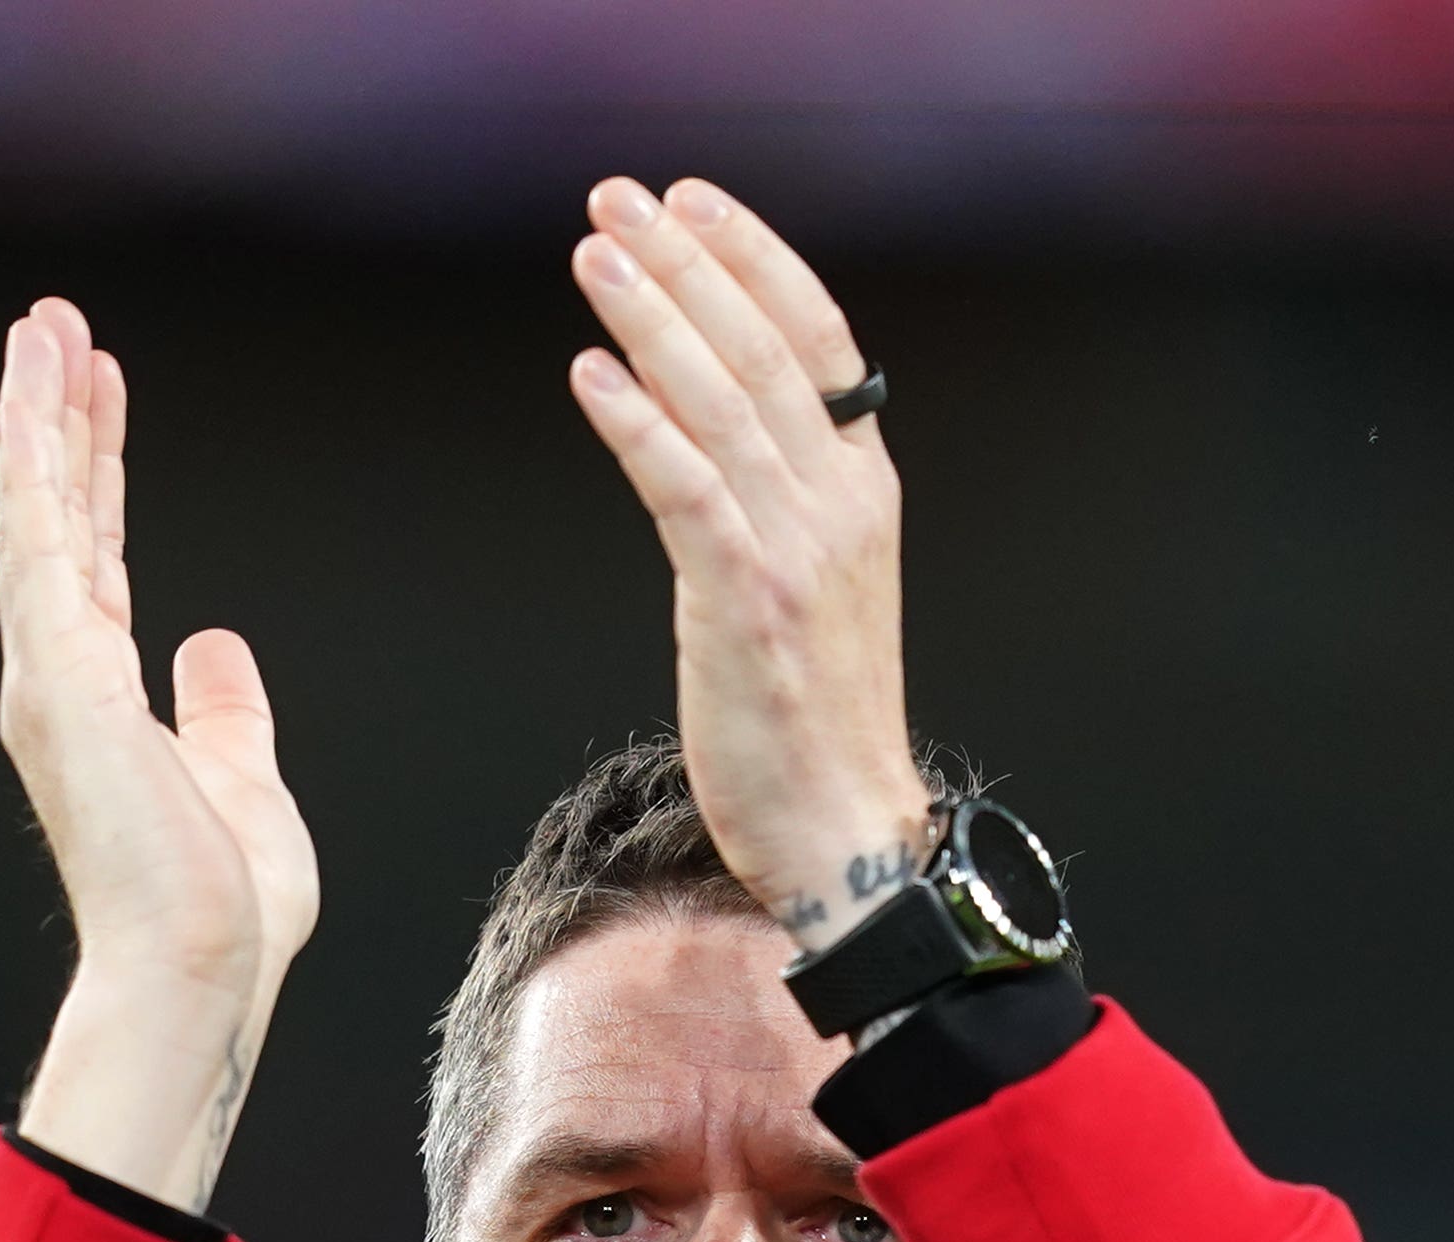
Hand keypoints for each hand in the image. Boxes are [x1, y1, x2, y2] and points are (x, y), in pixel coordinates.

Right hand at [0, 296, 317, 1206]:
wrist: (200, 968)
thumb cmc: (226, 908)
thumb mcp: (245, 782)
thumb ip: (224, 711)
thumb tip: (213, 645)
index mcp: (102, 705)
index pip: (97, 561)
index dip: (96, 475)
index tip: (100, 396)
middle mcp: (62, 681)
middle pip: (56, 520)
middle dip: (56, 421)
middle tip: (55, 328)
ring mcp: (53, 674)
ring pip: (36, 514)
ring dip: (36, 415)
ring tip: (42, 326)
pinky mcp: (61, 674)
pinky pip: (41, 542)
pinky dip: (35, 463)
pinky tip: (33, 394)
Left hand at [559, 179, 923, 951]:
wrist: (844, 827)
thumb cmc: (814, 717)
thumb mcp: (814, 582)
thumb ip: (780, 496)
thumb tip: (703, 415)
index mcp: (863, 491)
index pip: (817, 341)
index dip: (755, 261)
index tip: (693, 203)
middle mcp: (840, 505)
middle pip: (760, 351)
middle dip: (686, 264)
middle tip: (617, 201)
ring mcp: (798, 551)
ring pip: (721, 404)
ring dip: (652, 319)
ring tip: (595, 257)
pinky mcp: (748, 603)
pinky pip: (687, 490)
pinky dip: (637, 424)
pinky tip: (590, 375)